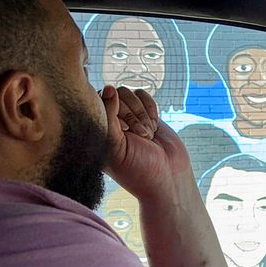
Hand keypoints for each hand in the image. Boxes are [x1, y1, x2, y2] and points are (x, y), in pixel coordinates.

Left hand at [102, 86, 193, 203]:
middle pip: (114, 94)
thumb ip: (108, 116)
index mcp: (97, 132)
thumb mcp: (117, 145)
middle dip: (132, 114)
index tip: (124, 129)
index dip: (112, 110)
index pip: (95, 102)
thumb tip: (109, 88)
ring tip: (148, 134)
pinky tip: (154, 126)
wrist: (170, 178)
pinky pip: (143, 95)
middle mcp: (109, 123)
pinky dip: (151, 108)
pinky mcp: (144, 114)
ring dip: (142, 112)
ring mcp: (127, 117)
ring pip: (129, 93)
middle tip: (142, 136)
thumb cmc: (139, 169)